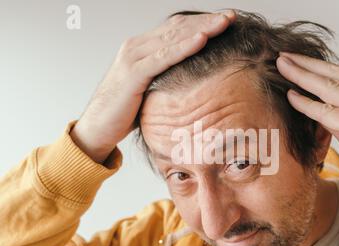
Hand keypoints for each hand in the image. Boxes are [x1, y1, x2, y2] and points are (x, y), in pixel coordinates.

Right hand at [71, 10, 235, 162]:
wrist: (97, 128)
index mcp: (142, 48)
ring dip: (202, 29)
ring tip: (224, 22)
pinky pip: (163, 57)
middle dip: (207, 21)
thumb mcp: (150, 88)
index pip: (177, 29)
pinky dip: (184, 48)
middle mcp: (137, 46)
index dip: (202, 22)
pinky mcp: (133, 73)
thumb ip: (165, 77)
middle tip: (232, 16)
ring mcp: (133, 57)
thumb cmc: (125, 110)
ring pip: (173, 38)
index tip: (226, 20)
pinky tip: (202, 40)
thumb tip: (192, 80)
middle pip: (178, 27)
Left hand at [276, 52, 338, 212]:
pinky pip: (327, 112)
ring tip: (281, 67)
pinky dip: (306, 104)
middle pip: (336, 75)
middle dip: (306, 64)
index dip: (319, 66)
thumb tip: (316, 104)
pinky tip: (291, 96)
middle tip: (283, 56)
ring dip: (302, 77)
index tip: (299, 59)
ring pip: (330, 88)